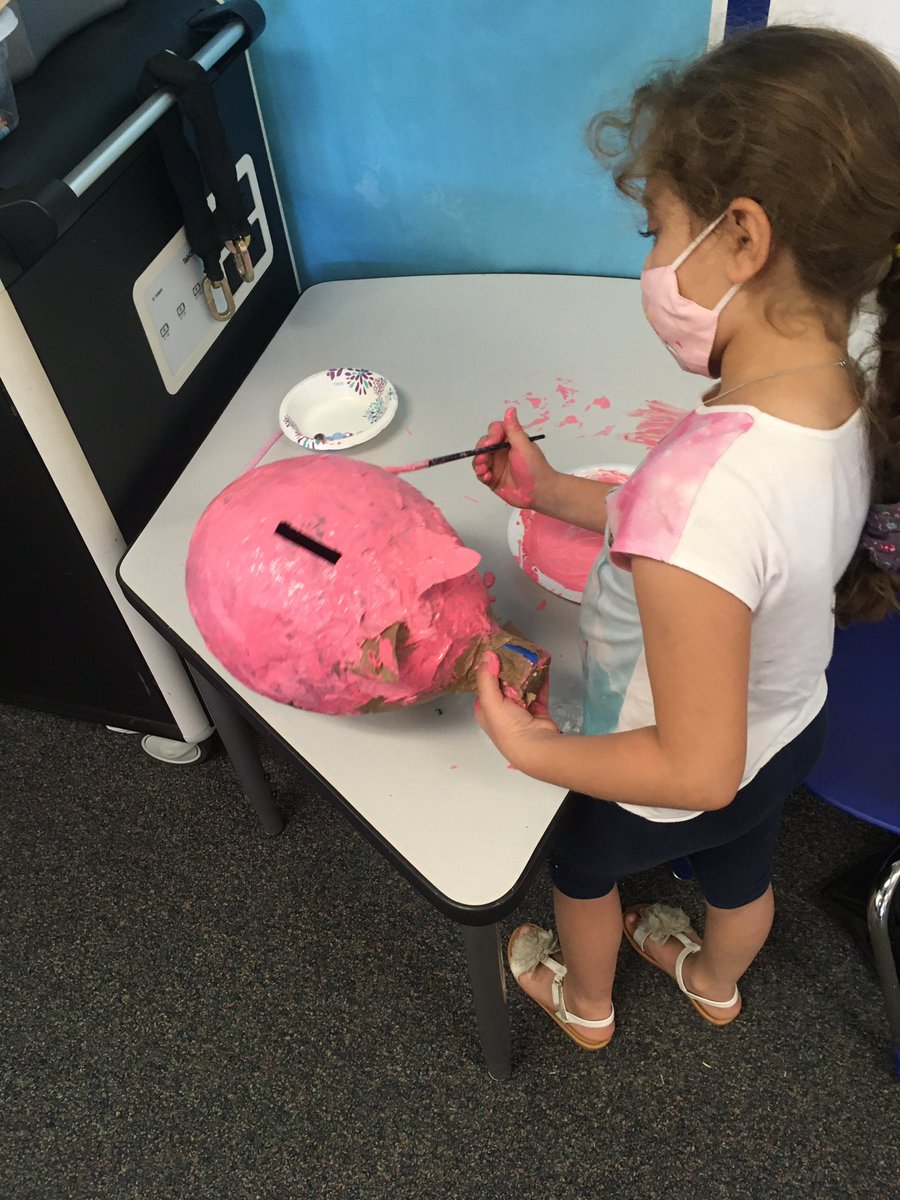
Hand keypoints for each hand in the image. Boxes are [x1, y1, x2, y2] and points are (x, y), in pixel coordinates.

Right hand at [472, 407, 557, 509]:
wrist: (539, 493)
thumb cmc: (535, 469)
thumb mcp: (524, 446)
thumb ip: (514, 429)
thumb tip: (510, 410)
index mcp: (510, 441)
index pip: (494, 431)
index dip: (490, 436)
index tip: (491, 443)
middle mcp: (502, 451)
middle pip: (483, 445)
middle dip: (481, 451)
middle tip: (485, 459)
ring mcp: (497, 465)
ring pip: (479, 460)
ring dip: (479, 464)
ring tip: (484, 470)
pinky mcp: (493, 478)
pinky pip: (481, 474)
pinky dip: (481, 475)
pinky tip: (488, 478)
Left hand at [474, 651, 559, 771]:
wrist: (536, 746)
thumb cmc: (507, 727)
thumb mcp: (490, 702)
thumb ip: (486, 678)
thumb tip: (486, 655)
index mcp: (486, 710)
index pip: (484, 685)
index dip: (487, 668)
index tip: (491, 650)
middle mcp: (502, 710)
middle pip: (504, 683)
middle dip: (508, 667)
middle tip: (512, 647)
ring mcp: (521, 710)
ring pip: (522, 685)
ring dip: (525, 671)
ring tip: (527, 652)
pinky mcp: (538, 709)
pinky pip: (539, 689)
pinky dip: (540, 678)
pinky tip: (542, 664)